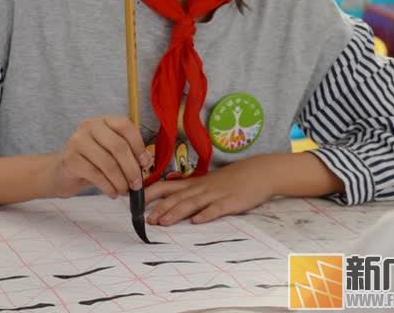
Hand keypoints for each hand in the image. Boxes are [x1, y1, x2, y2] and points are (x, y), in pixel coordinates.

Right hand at [49, 115, 152, 198]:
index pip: (125, 125)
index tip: (145, 162)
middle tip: (137, 184)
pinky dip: (108, 187)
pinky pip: (95, 175)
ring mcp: (77, 141)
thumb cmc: (93, 160)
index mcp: (103, 120)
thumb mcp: (111, 151)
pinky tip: (113, 193)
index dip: (138, 144)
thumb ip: (129, 152)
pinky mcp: (70, 159)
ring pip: (107, 163)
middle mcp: (89, 126)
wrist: (62, 171)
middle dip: (131, 168)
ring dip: (120, 181)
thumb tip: (148, 161)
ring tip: (124, 191)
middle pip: (118, 146)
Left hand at [145, 155, 275, 225]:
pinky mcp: (230, 202)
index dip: (151, 194)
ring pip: (192, 203)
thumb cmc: (230, 179)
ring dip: (176, 212)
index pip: (167, 186)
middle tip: (145, 220)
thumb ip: (189, 190)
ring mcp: (215, 194)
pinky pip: (217, 209)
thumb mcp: (207, 182)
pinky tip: (197, 221)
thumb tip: (166, 196)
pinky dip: (206, 215)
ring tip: (163, 222)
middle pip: (177, 197)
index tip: (135, 202)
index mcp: (194, 183)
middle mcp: (201, 188)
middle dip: (160, 208)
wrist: (258, 172)